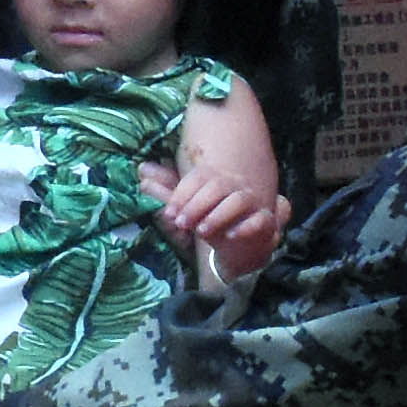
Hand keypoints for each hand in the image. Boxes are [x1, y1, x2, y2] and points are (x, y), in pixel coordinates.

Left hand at [145, 162, 290, 283]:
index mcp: (214, 177)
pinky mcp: (264, 219)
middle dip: (197, 205)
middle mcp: (233, 185)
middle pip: (217, 186)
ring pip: (239, 200)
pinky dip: (246, 227)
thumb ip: (166, 189)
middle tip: (181, 223)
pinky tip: (230, 235)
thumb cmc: (211, 213)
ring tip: (201, 230)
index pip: (197, 178)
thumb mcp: (187, 203)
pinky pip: (260, 219)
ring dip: (218, 215)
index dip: (181, 195)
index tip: (170, 213)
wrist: (242, 237)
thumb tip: (141, 170)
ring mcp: (250, 201)